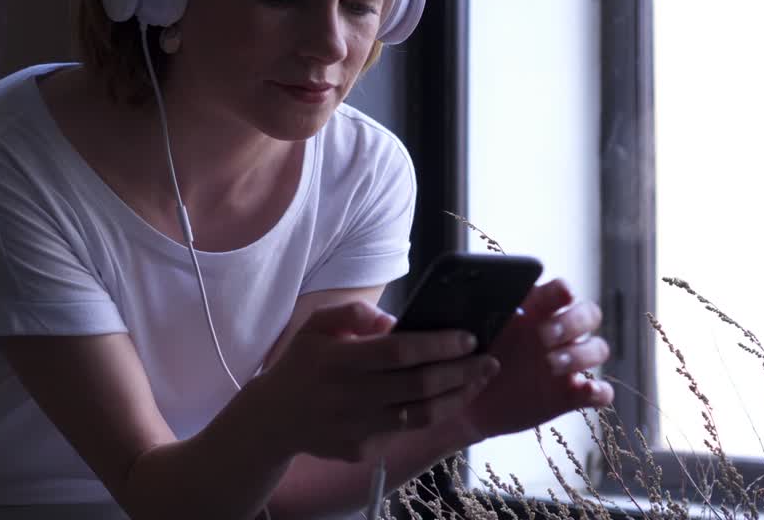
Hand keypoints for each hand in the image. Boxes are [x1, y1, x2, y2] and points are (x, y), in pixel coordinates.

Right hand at [251, 300, 497, 463]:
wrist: (274, 419)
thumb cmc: (303, 364)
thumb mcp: (315, 325)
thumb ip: (352, 312)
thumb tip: (392, 321)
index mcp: (337, 360)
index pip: (398, 352)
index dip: (438, 345)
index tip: (469, 337)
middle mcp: (348, 397)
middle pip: (418, 386)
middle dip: (462, 372)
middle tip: (490, 360)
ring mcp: (355, 428)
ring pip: (420, 415)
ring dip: (457, 397)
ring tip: (479, 380)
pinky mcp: (361, 451)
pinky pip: (404, 431)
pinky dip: (431, 414)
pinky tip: (448, 398)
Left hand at [450, 278, 613, 442]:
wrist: (465, 399)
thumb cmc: (469, 355)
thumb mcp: (472, 330)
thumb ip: (481, 311)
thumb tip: (474, 290)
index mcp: (536, 309)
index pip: (560, 291)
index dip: (563, 291)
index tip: (560, 294)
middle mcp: (558, 332)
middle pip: (589, 314)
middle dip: (573, 322)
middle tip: (545, 335)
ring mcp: (568, 363)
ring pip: (598, 348)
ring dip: (581, 354)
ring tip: (550, 365)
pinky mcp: (571, 395)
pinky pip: (601, 391)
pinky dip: (599, 391)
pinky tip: (584, 391)